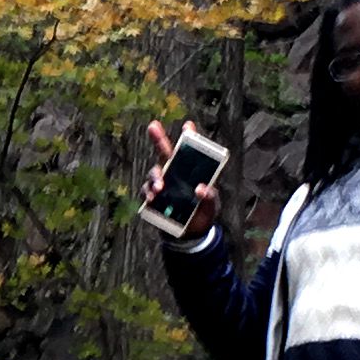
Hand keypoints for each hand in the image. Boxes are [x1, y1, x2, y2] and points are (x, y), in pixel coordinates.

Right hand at [141, 119, 218, 238]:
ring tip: (159, 187)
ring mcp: (163, 184)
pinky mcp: (154, 198)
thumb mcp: (212, 205)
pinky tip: (152, 198)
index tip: (188, 125)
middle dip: (158, 138)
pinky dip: (148, 194)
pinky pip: (147, 192)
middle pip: (164, 152)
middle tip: (153, 126)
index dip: (189, 136)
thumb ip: (210, 197)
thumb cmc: (203, 213)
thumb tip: (201, 189)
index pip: (190, 150)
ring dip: (155, 177)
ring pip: (154, 172)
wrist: (191, 235)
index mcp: (191, 171)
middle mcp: (174, 172)